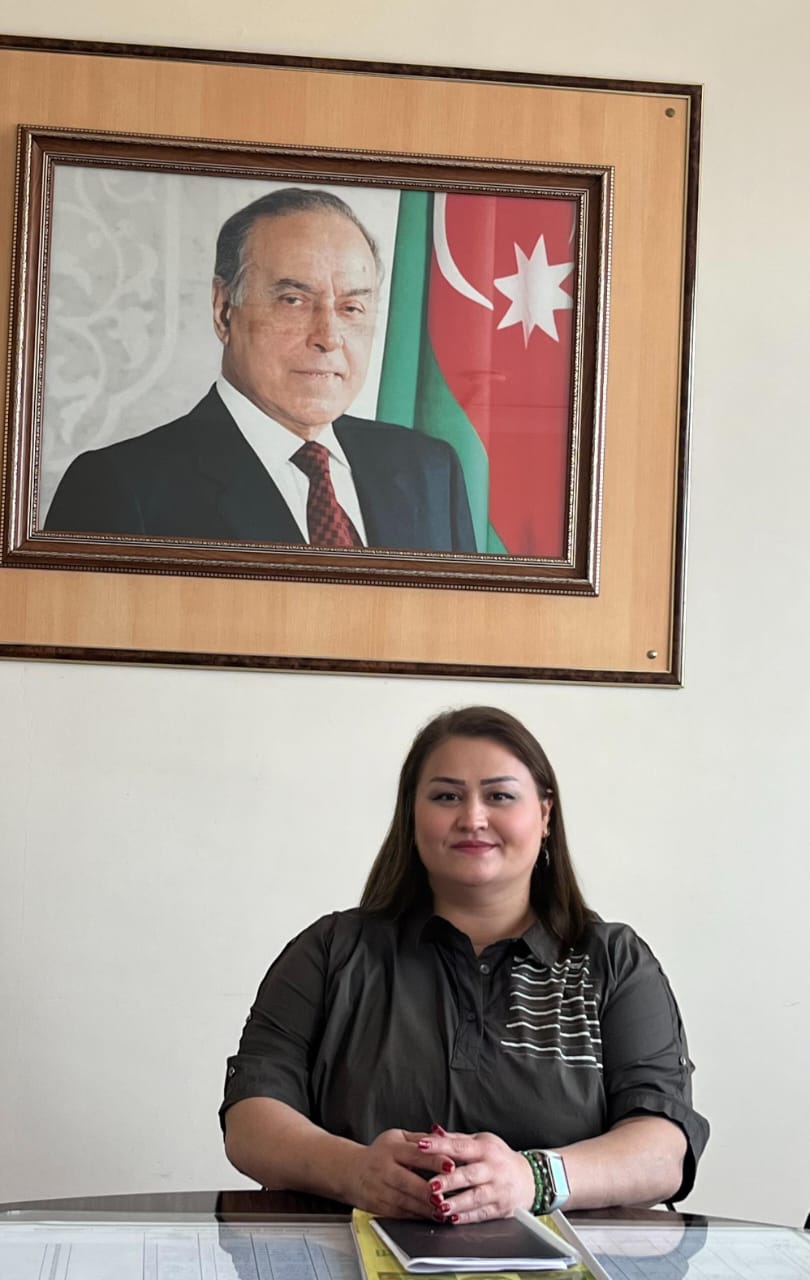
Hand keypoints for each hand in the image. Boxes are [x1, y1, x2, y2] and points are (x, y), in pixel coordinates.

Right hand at [343, 1129, 453, 1216]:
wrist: (350, 1170)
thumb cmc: (380, 1153)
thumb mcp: (397, 1137)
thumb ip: (421, 1138)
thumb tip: (445, 1139)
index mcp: (392, 1148)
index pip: (415, 1154)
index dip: (433, 1160)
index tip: (451, 1166)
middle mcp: (384, 1169)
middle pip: (407, 1181)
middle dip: (427, 1191)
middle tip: (446, 1196)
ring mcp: (379, 1189)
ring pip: (404, 1201)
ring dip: (424, 1208)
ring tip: (443, 1211)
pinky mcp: (377, 1206)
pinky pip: (399, 1213)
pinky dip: (416, 1216)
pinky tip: (430, 1216)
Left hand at [417, 1129, 535, 1222]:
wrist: (529, 1179)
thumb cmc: (499, 1158)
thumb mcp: (481, 1142)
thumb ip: (456, 1140)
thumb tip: (433, 1132)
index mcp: (485, 1148)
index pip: (460, 1146)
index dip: (440, 1146)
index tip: (421, 1146)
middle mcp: (493, 1168)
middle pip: (469, 1174)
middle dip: (449, 1181)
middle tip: (431, 1185)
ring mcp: (498, 1189)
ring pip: (476, 1197)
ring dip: (457, 1202)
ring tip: (440, 1206)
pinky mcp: (501, 1208)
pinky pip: (482, 1214)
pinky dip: (467, 1217)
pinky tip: (453, 1219)